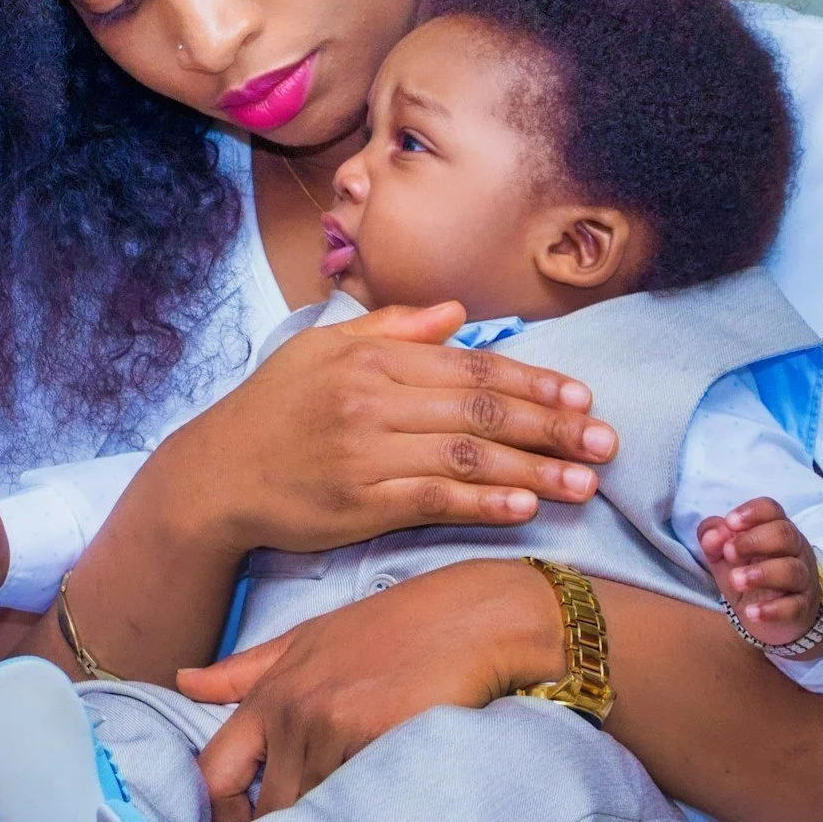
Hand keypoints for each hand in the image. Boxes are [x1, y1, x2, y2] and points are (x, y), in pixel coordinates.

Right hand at [168, 302, 617, 555]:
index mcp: (370, 358)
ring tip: (585, 483)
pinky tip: (526, 508)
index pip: (469, 366)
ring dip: (535, 471)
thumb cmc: (273, 409)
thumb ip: (391, 328)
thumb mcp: (321, 348)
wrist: (217, 474)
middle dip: (551, 426)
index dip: (531, 382)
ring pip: (468, 458)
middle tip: (605, 441)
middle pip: (480, 412)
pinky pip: (434, 501)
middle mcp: (371, 401)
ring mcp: (366, 453)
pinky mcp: (359, 504)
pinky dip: (484, 504)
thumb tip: (455, 313)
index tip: (580, 396)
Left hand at [178, 558, 561, 821]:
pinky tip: (378, 813)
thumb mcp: (310, 638)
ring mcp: (332, 729)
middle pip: (266, 807)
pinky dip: (363, 818)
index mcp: (270, 693)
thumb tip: (184, 683)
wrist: (475, 616)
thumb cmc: (398, 626)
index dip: (222, 812)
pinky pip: (355, 806)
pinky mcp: (375, 742)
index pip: (214, 772)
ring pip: (312, 812)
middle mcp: (292, 713)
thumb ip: (245, 670)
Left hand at [700, 497, 822, 653]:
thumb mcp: (724, 555)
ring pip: (792, 570)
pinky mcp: (802, 608)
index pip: (772, 510)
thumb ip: (713, 540)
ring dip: (760, 574)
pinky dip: (772, 609)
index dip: (752, 512)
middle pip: (785, 534)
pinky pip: (793, 606)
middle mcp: (795, 551)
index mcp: (775, 530)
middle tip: (728, 553)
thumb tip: (712, 535)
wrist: (772, 617)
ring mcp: (802, 580)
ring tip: (735, 580)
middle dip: (753, 540)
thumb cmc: (749, 574)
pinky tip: (751, 612)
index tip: (730, 523)